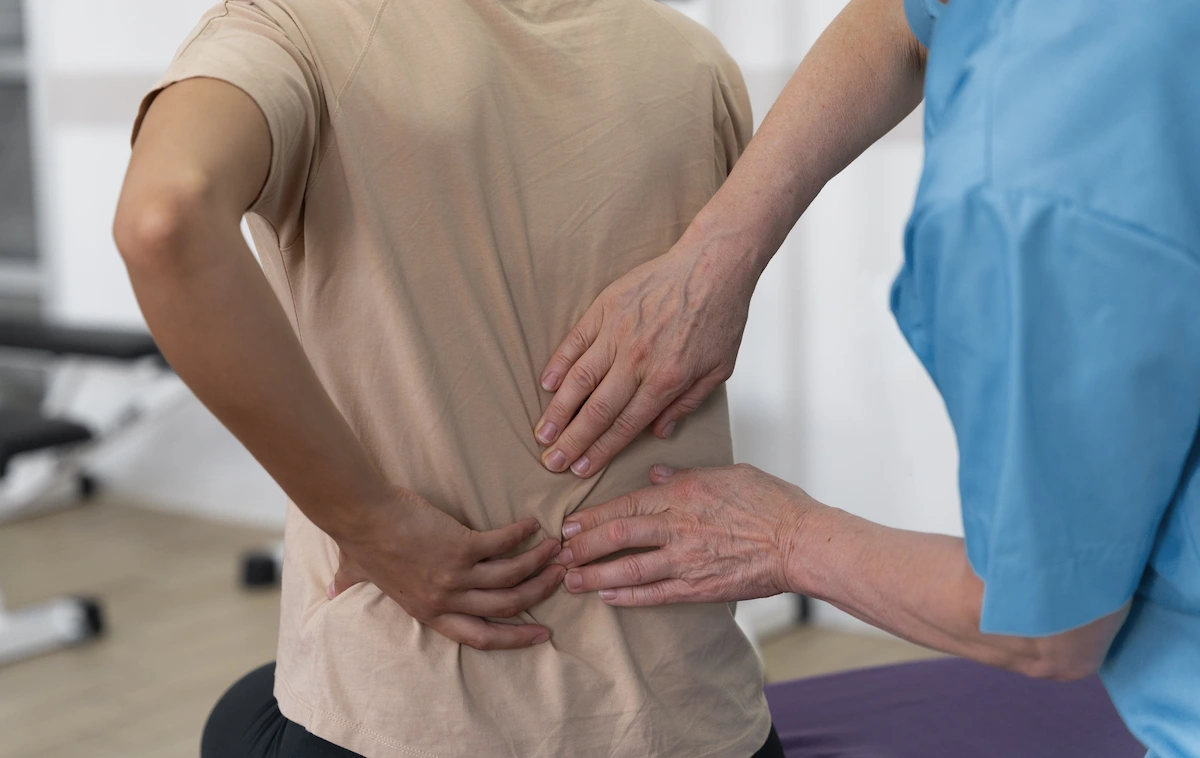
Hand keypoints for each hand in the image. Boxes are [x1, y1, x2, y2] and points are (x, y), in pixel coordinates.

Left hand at [330, 488, 565, 649]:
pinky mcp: (460, 545)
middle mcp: (445, 599)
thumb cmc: (358, 541)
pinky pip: (502, 544)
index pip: (479, 636)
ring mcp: (455, 574)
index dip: (513, 638)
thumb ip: (350, 584)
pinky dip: (521, 535)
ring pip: (511, 578)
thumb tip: (332, 590)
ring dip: (538, 564)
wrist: (360, 516)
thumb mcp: (354, 573)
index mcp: (427, 611)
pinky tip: (533, 525)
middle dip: (538, 596)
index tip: (540, 634)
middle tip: (560, 581)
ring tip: (556, 550)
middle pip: (505, 607)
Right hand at [534, 237, 759, 476]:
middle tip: (552, 463)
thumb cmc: (720, 315)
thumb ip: (688, 404)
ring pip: (578, 380)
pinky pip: (575, 342)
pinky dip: (558, 364)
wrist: (713, 265)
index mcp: (666, 380)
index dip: (600, 451)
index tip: (581, 469)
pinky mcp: (606, 308)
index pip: (624, 426)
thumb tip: (659, 432)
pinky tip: (545, 385)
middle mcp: (638, 360)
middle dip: (572, 441)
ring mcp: (618, 332)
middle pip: (596, 411)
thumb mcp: (719, 370)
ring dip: (557, 411)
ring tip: (542, 434)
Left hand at [555, 464, 819, 604]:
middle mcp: (678, 526)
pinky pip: (655, 593)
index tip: (570, 523)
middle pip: (618, 534)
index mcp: (683, 494)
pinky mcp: (699, 587)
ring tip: (571, 580)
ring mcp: (687, 559)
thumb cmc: (771, 502)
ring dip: (595, 575)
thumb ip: (687, 476)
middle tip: (558, 554)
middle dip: (583, 545)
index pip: (626, 504)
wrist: (801, 542)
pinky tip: (607, 597)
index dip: (593, 516)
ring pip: (629, 568)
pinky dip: (628, 596)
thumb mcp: (727, 473)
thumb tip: (656, 476)